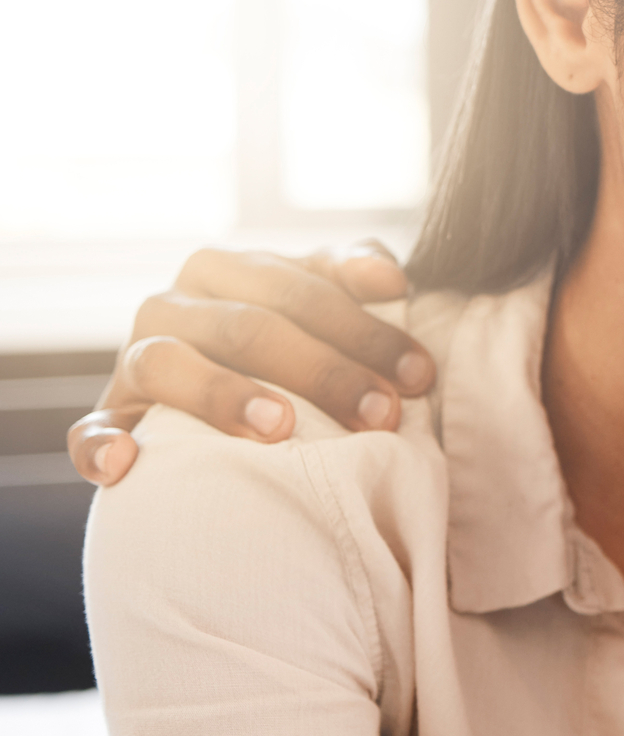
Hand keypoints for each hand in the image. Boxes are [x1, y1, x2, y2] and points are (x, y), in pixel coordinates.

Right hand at [67, 243, 434, 484]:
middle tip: (381, 414)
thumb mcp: (320, 300)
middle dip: (322, 371)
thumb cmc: (289, 343)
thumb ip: (352, 271)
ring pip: (168, 363)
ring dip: (223, 393)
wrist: (213, 398)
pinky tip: (127, 465)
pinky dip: (102, 444)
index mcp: (228, 270)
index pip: (301, 289)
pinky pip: (91, 429)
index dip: (364, 329)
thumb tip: (389, 276)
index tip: (421, 374)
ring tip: (280, 427)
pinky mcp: (108, 415)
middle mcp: (174, 303)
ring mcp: (134, 359)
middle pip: (248, 327)